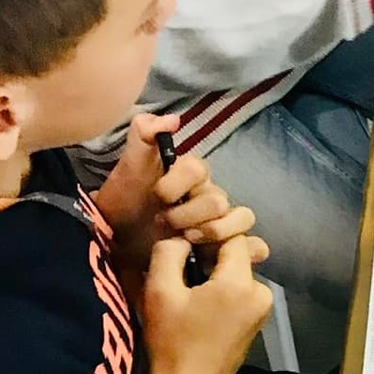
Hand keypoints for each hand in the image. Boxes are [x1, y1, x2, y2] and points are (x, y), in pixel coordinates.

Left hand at [96, 114, 256, 274]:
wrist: (119, 241)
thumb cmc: (125, 203)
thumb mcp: (128, 167)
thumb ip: (142, 135)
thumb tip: (173, 120)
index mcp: (192, 174)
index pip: (198, 169)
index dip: (175, 184)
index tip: (155, 196)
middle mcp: (211, 195)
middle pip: (219, 200)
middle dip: (187, 214)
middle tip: (163, 224)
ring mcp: (222, 222)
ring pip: (242, 219)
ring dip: (213, 231)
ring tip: (186, 241)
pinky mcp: (225, 248)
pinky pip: (255, 246)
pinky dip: (249, 249)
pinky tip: (222, 254)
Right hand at [141, 235, 273, 373]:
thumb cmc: (171, 342)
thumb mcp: (159, 291)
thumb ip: (168, 252)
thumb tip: (180, 237)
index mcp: (241, 283)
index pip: (232, 236)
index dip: (206, 230)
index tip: (182, 235)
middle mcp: (261, 293)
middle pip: (236, 255)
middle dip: (208, 251)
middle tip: (179, 258)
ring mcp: (262, 310)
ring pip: (236, 273)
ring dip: (213, 271)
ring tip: (185, 280)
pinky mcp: (256, 323)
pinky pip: (239, 292)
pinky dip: (220, 289)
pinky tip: (197, 301)